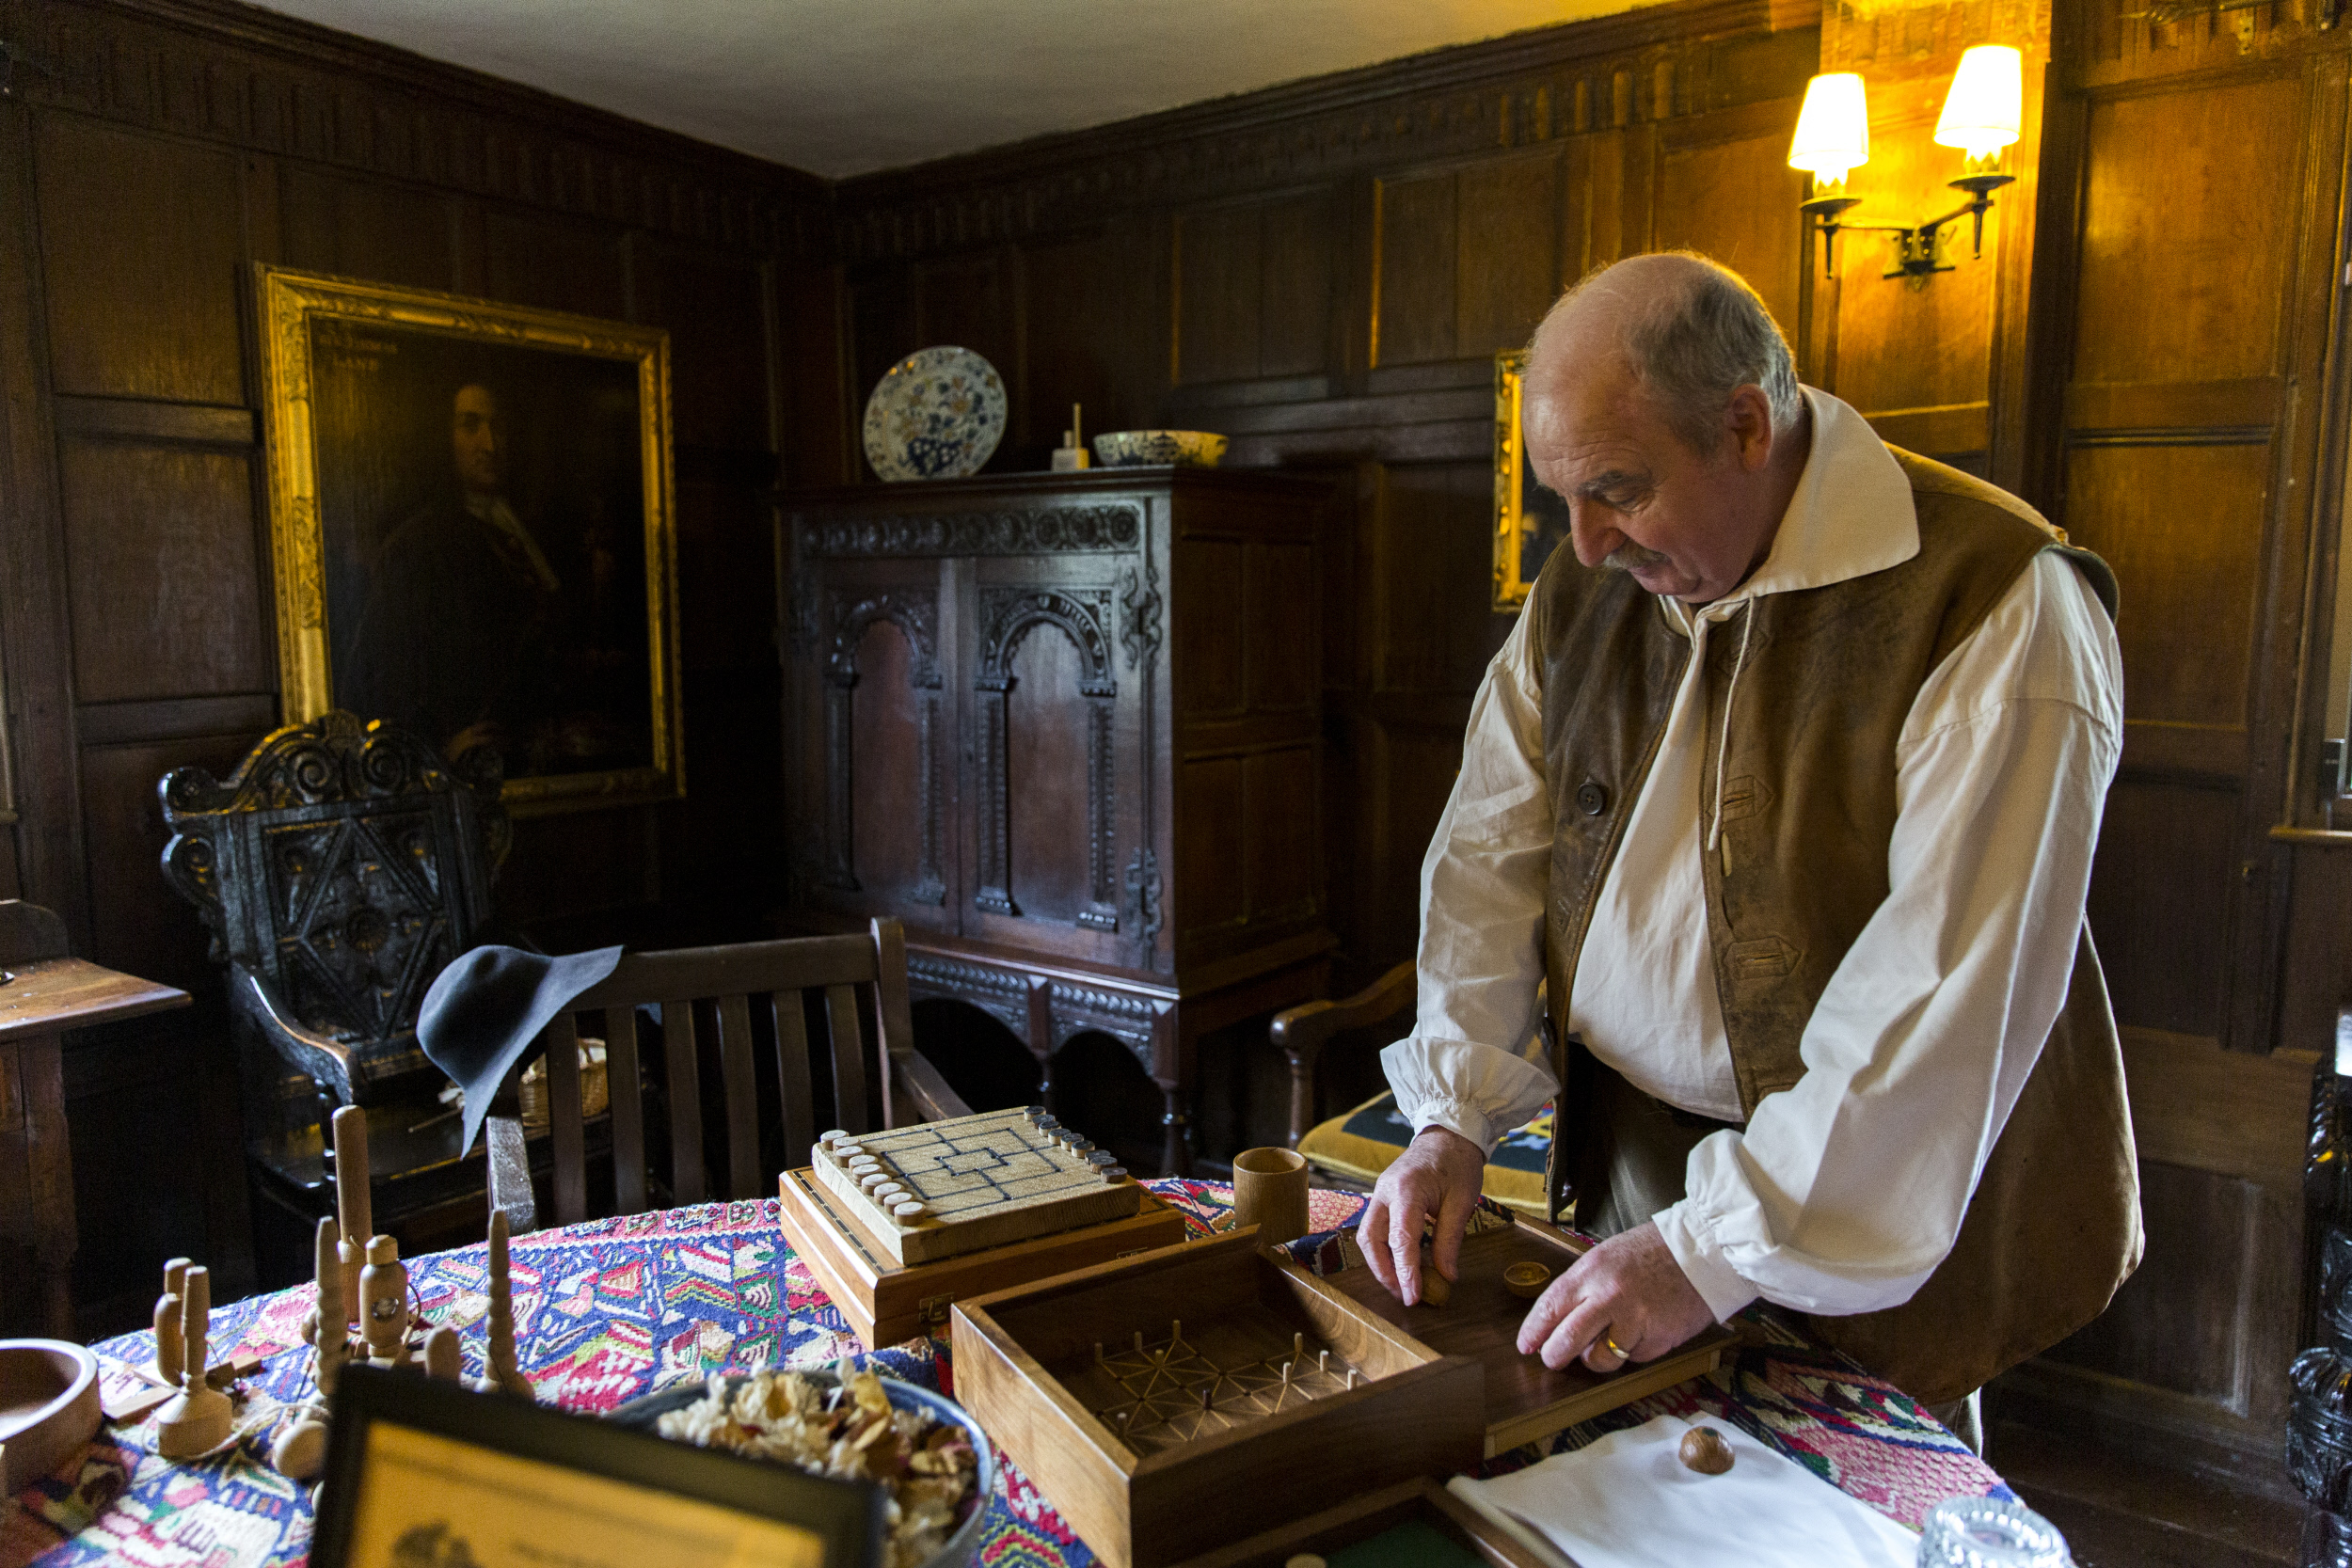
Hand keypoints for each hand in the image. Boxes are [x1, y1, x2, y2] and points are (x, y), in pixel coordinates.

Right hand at [1357, 1127, 1484, 1304]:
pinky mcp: (1382, 1198)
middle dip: (1383, 1272)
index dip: (1405, 1271)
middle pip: (1370, 1239)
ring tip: (1402, 1285)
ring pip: (1367, 1236)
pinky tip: (1400, 1264)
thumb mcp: (1462, 1202)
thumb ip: (1449, 1240)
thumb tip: (1447, 1277)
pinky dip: (1383, 1250)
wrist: (1448, 1136)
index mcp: (1407, 1189)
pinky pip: (1374, 1228)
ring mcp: (1379, 1193)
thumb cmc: (1457, 1164)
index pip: (1400, 1238)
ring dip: (1380, 1264)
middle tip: (1404, 1296)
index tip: (1413, 1297)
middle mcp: (1385, 1191)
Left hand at [1515, 1221, 1715, 1372]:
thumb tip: (1558, 1319)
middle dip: (1554, 1356)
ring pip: (1600, 1359)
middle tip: (1553, 1359)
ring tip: (1603, 1344)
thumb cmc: (1652, 1251)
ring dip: (1595, 1359)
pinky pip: (1634, 1357)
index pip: (1550, 1306)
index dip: (1534, 1331)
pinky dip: (1633, 1351)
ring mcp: (1636, 1320)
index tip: (1526, 1345)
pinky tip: (1642, 1330)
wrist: (1703, 1251)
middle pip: (1567, 1340)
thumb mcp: (1607, 1256)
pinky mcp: (1659, 1339)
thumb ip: (1583, 1286)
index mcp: (1592, 1271)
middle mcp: (1610, 1296)